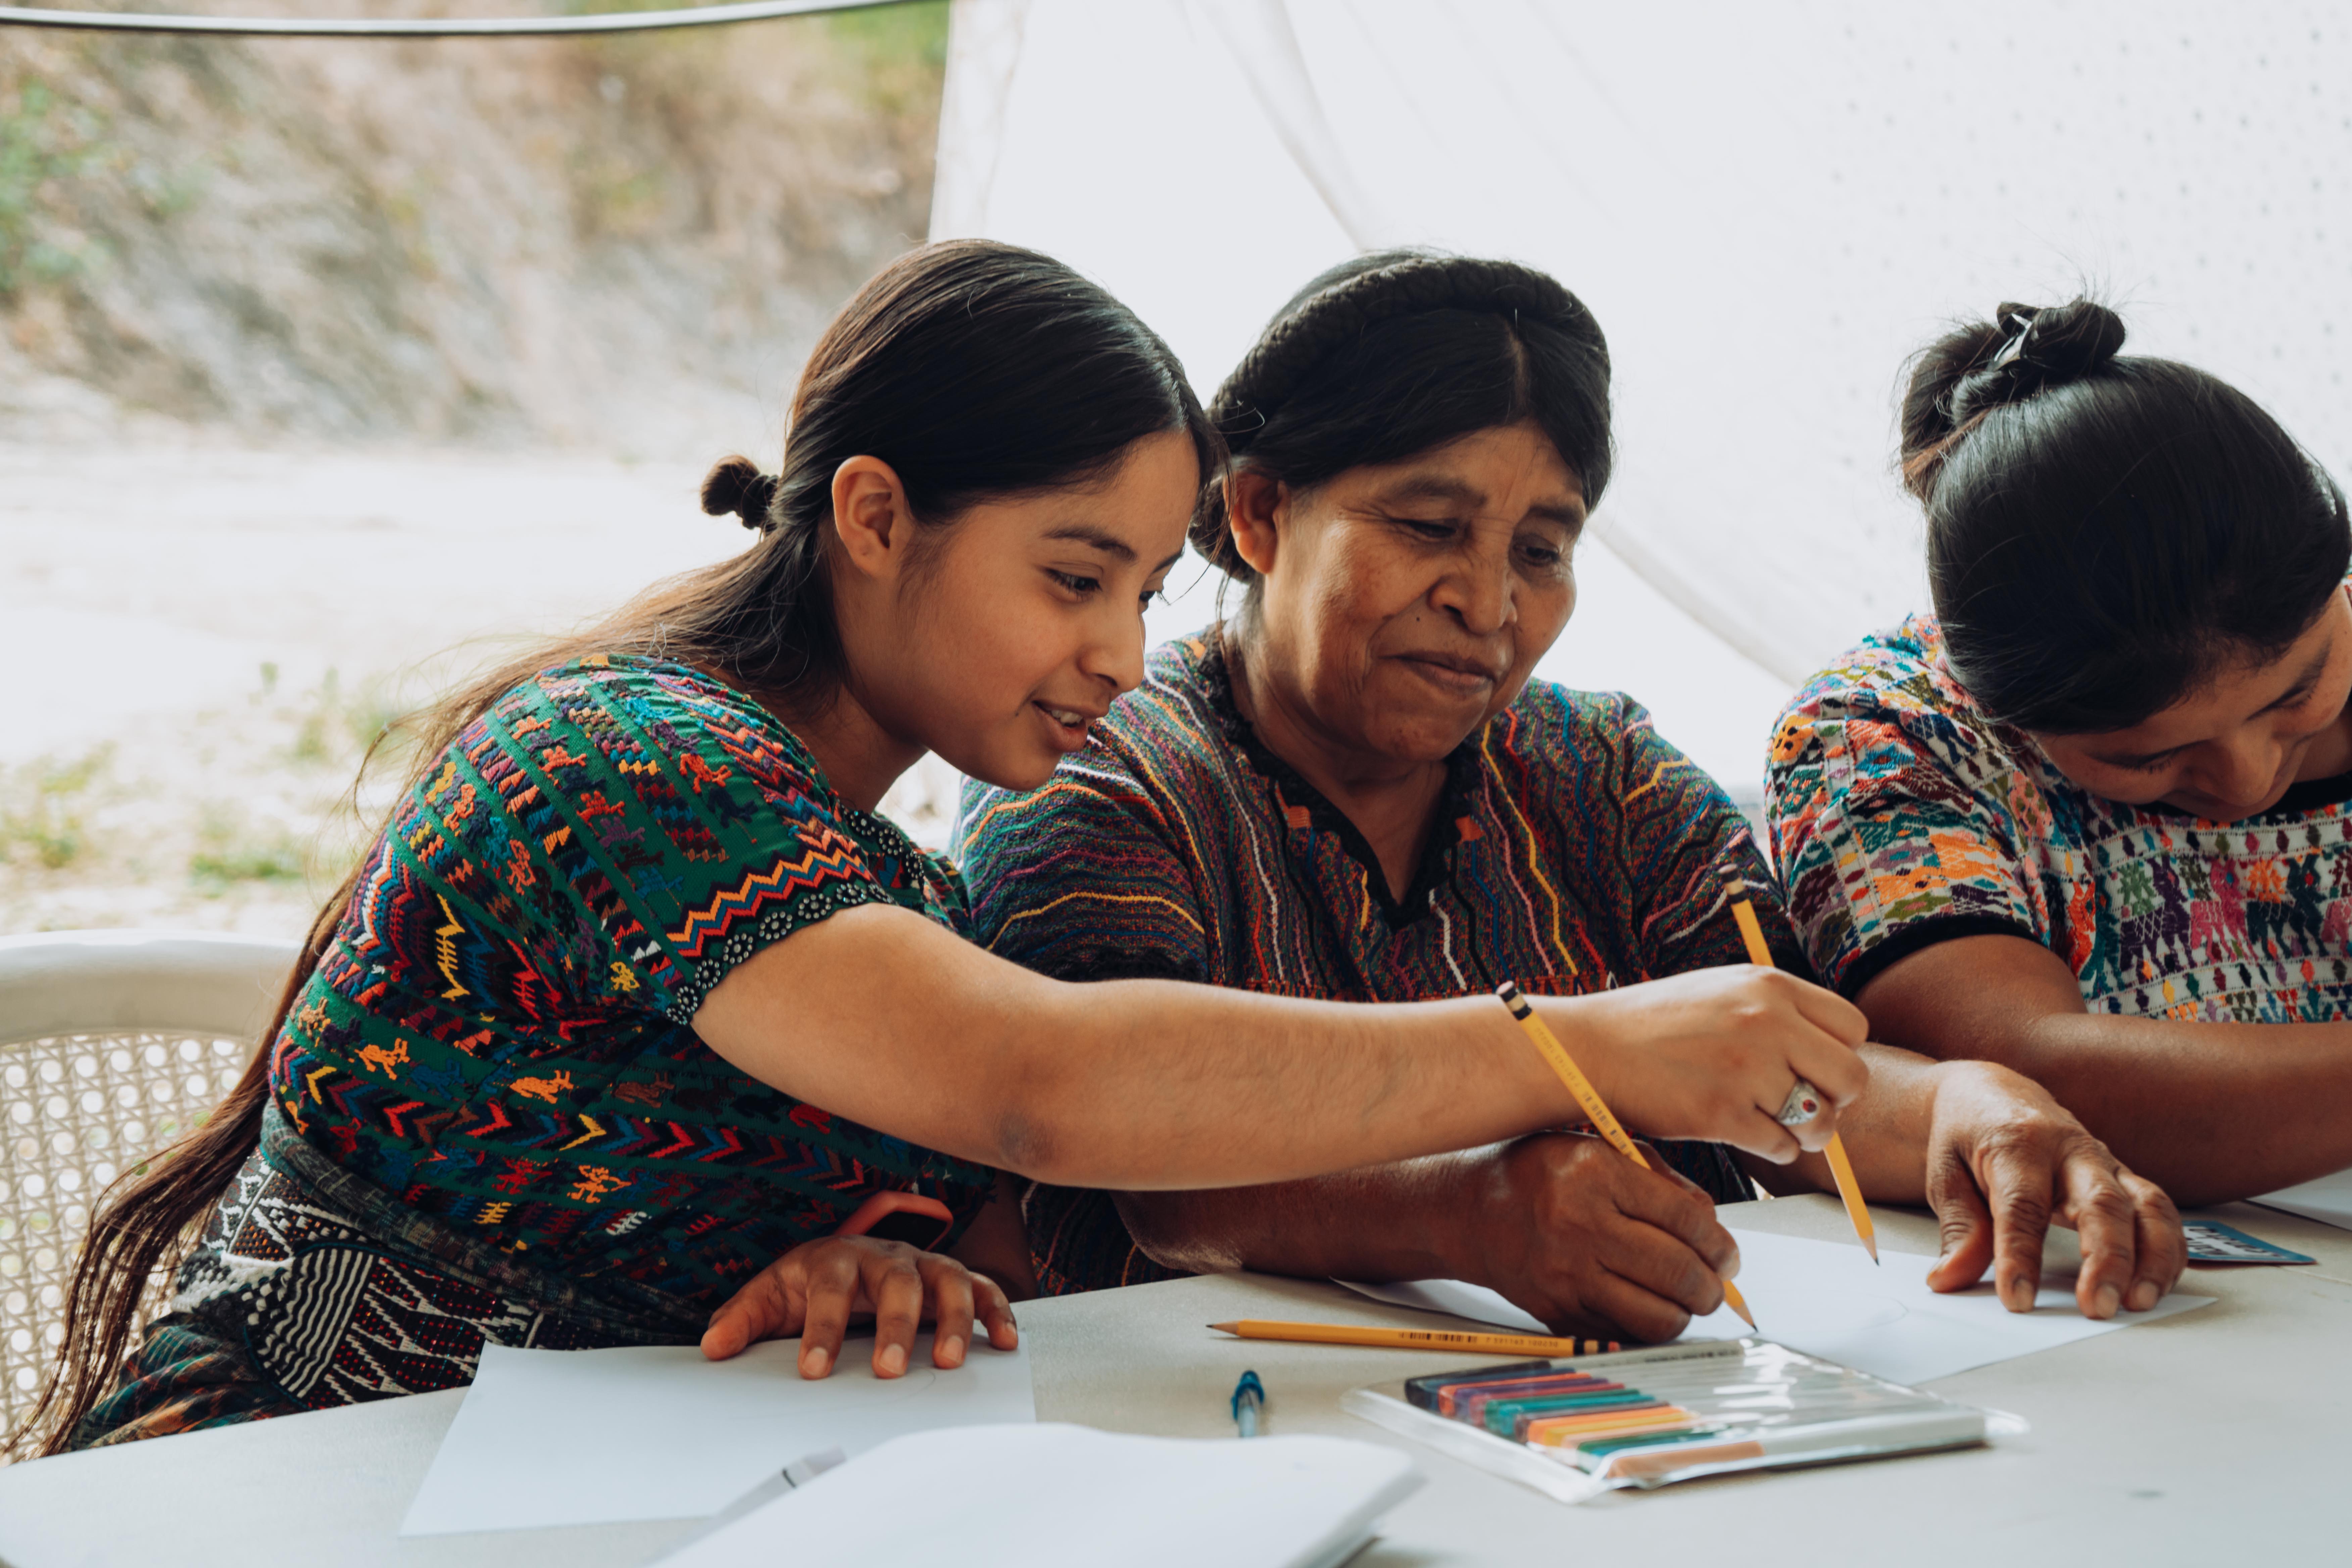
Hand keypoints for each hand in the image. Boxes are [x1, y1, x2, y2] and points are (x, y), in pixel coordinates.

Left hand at [699, 1233, 1018, 1377]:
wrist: (846, 1258)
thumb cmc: (810, 1284)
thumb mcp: (771, 1297)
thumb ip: (743, 1319)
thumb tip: (713, 1347)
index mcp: (836, 1259)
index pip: (829, 1289)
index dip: (822, 1329)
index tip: (813, 1370)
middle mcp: (885, 1257)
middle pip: (896, 1283)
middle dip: (895, 1327)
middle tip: (888, 1369)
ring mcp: (923, 1265)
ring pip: (946, 1281)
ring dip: (952, 1320)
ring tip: (950, 1361)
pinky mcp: (953, 1279)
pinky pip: (983, 1288)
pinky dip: (997, 1312)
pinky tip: (1005, 1341)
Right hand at [1454, 1132, 1741, 1343]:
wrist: (1469, 1210)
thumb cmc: (1539, 1174)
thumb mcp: (1598, 1148)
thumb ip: (1659, 1179)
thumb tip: (1712, 1226)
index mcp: (1594, 1172)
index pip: (1685, 1218)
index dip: (1719, 1243)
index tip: (1727, 1253)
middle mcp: (1578, 1223)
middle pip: (1677, 1271)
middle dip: (1711, 1285)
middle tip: (1716, 1284)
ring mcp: (1564, 1273)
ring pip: (1656, 1315)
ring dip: (1685, 1313)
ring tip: (1686, 1300)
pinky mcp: (1554, 1310)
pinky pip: (1622, 1332)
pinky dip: (1645, 1326)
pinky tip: (1647, 1307)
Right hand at [1546, 967, 1870, 1161]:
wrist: (1591, 1048)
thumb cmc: (1656, 1024)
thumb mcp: (1722, 991)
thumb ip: (1776, 1012)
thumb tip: (1827, 1056)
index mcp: (1768, 986)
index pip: (1852, 1027)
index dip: (1839, 1054)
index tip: (1814, 1069)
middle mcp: (1766, 1022)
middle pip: (1851, 1077)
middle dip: (1835, 1100)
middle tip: (1804, 1105)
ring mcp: (1746, 1069)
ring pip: (1820, 1121)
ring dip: (1805, 1133)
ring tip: (1773, 1123)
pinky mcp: (1723, 1113)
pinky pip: (1782, 1148)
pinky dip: (1772, 1150)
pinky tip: (1743, 1132)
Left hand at [1918, 1061, 2184, 1317]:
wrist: (1991, 1094)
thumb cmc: (1968, 1135)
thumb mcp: (1945, 1173)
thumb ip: (1958, 1228)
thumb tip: (1950, 1277)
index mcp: (2017, 1143)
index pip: (2023, 1206)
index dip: (2021, 1256)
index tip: (2019, 1299)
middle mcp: (2070, 1149)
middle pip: (2102, 1203)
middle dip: (2107, 1259)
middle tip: (2099, 1307)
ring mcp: (2104, 1162)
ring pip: (2146, 1206)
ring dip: (2150, 1258)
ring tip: (2138, 1302)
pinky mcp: (2124, 1177)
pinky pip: (2160, 1212)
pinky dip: (2167, 1250)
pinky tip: (2157, 1284)